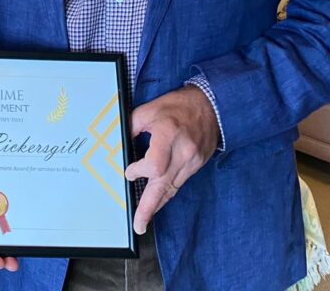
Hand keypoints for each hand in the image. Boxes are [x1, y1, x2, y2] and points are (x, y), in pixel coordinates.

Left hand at [124, 86, 219, 234]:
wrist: (211, 106)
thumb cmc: (178, 106)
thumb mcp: (149, 109)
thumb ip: (131, 127)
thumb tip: (118, 144)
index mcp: (169, 134)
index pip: (154, 165)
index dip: (138, 171)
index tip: (129, 172)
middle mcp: (182, 152)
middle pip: (164, 186)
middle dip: (149, 207)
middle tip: (138, 225)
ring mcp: (192, 161)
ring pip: (172, 188)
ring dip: (157, 205)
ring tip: (143, 221)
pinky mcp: (196, 166)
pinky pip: (178, 183)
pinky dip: (166, 193)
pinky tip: (157, 202)